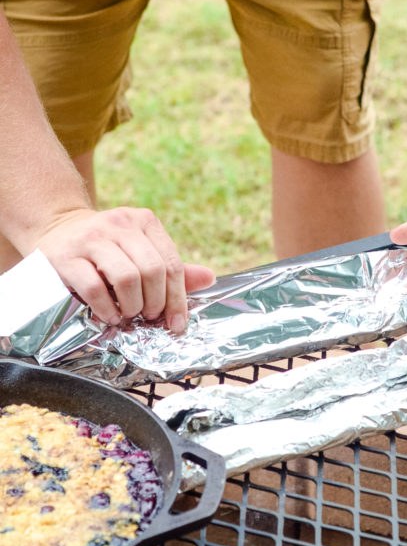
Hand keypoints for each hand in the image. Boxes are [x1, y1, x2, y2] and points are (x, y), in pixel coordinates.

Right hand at [35, 207, 214, 331]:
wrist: (56, 229)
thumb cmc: (106, 247)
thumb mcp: (139, 249)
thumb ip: (172, 267)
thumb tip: (209, 278)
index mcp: (144, 221)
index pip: (171, 262)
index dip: (178, 298)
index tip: (177, 323)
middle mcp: (119, 224)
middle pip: (152, 270)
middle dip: (155, 302)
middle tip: (149, 317)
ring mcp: (91, 238)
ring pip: (126, 278)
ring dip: (132, 306)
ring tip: (129, 315)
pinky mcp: (67, 256)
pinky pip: (94, 287)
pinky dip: (106, 308)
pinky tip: (109, 316)